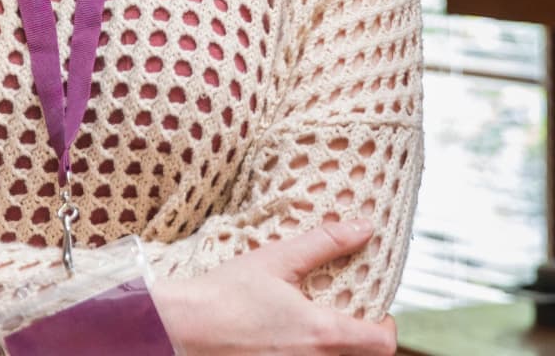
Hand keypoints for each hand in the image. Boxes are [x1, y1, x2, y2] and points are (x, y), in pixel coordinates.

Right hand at [150, 220, 396, 354]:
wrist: (183, 325)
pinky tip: (284, 338)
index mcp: (322, 332)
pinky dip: (304, 354)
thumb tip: (363, 227)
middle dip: (360, 340)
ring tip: (311, 327)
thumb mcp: (276, 259)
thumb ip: (324, 243)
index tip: (375, 311)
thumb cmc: (226, 292)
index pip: (382, 344)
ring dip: (331, 348)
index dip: (387, 327)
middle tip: (343, 314)